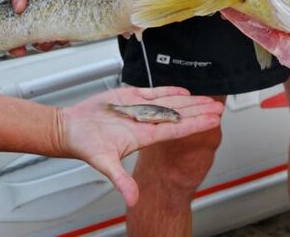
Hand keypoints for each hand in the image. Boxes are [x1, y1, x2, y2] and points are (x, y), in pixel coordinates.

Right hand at [4, 0, 76, 55]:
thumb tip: (17, 8)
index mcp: (18, 4)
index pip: (12, 31)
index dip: (13, 45)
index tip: (18, 51)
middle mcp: (35, 9)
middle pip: (34, 37)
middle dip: (38, 44)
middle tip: (43, 42)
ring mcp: (53, 8)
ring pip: (53, 34)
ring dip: (55, 39)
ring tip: (58, 36)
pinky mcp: (69, 5)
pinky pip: (69, 23)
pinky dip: (70, 28)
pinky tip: (71, 26)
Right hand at [57, 86, 222, 206]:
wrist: (70, 128)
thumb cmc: (85, 144)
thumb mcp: (104, 163)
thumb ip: (120, 180)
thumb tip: (132, 198)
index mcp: (144, 137)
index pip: (177, 129)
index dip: (196, 124)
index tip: (213, 119)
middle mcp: (146, 122)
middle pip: (180, 115)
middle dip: (200, 111)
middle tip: (219, 106)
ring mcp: (141, 109)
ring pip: (171, 102)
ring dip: (190, 100)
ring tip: (208, 98)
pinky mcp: (132, 97)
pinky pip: (155, 93)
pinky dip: (169, 90)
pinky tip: (184, 91)